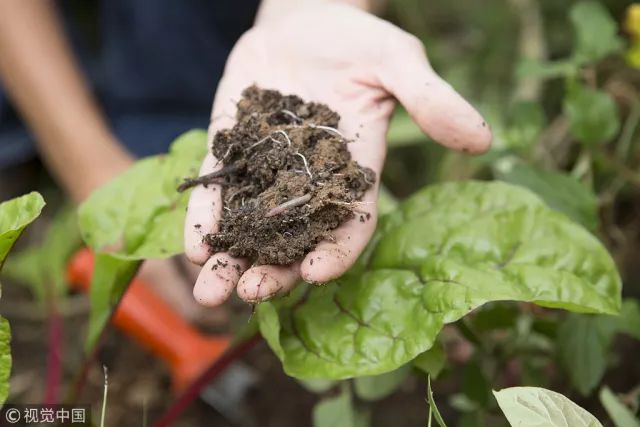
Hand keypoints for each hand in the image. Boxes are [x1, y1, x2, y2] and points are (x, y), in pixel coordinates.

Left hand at [184, 3, 491, 305]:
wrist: (304, 18)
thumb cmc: (356, 40)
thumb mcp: (396, 62)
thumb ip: (430, 100)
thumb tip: (482, 140)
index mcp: (352, 171)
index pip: (349, 222)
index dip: (336, 250)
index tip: (316, 273)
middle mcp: (307, 181)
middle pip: (293, 238)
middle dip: (274, 269)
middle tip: (250, 293)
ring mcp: (265, 168)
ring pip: (249, 226)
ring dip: (230, 260)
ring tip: (210, 292)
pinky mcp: (231, 149)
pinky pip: (217, 190)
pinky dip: (205, 218)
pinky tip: (193, 246)